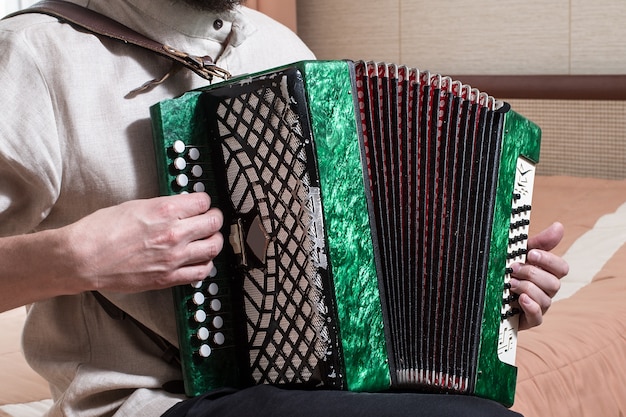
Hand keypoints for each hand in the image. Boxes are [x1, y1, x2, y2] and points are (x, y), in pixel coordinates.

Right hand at [64, 193, 222, 293]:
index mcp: (165, 210)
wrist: (83, 258)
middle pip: (213, 223)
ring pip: (213, 247)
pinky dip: (206, 265)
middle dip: (215, 218)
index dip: (204, 202)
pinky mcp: (168, 278)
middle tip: (211, 219)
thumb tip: (180, 208)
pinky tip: (200, 260)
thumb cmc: (100, 231)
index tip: (202, 204)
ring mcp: (174, 258)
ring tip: (209, 239)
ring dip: (214, 241)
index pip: (203, 202)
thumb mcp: (135, 205)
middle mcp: (174, 233)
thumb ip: (163, 207)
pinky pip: (201, 272)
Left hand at [509, 222, 568, 329]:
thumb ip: (539, 242)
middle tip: (513, 268)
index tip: (530, 253)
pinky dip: (531, 307)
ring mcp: (539, 305)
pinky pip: (538, 317)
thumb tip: (559, 226)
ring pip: (545, 299)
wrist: (487, 293)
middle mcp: (546, 290)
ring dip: (527, 288)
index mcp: (546, 273)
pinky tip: (520, 299)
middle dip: (532, 274)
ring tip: (510, 283)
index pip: (561, 268)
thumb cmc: (506, 270)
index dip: (548, 261)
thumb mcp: (519, 253)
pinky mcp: (529, 320)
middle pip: (554, 284)